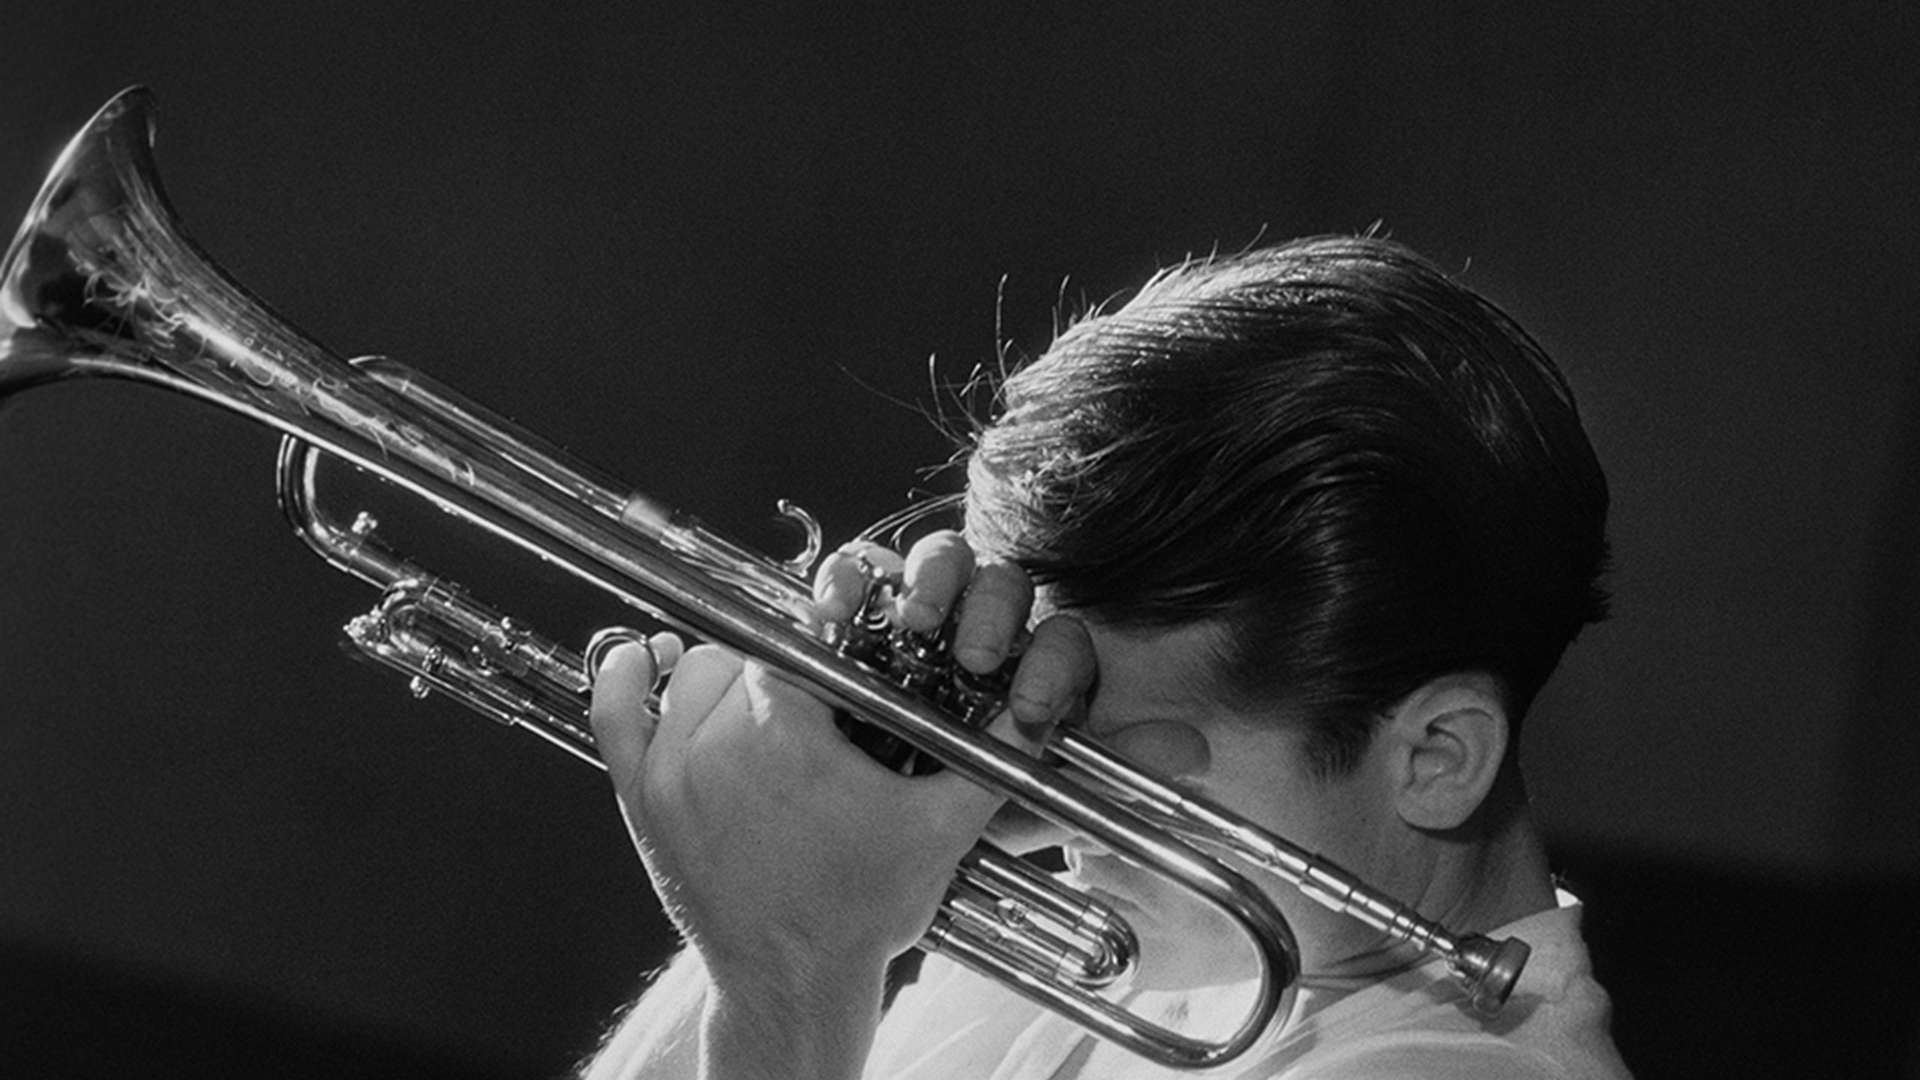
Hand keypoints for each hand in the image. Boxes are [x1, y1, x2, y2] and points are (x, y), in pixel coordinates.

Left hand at [586, 531, 1094, 986]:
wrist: (792, 984)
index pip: (803, 636)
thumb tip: (1028, 716)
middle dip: (787, 664)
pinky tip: (644, 657)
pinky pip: (615, 710)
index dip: (830, 631)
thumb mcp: (939, 829)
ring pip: (692, 671)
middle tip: (817, 694)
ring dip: (725, 675)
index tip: (845, 635)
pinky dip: (626, 676)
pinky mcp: (642, 797)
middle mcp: (717, 740)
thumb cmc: (858, 912)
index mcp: (788, 731)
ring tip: (762, 699)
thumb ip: (987, 761)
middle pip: (748, 649)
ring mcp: (671, 769)